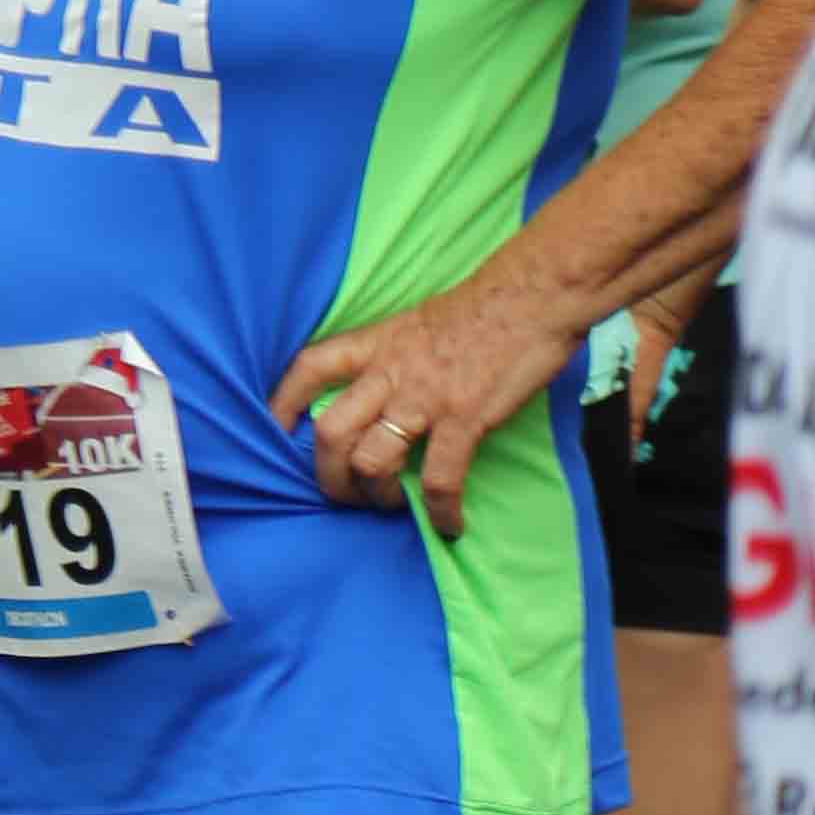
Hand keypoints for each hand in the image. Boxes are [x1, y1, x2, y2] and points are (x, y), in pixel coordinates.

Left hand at [273, 274, 577, 542]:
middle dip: (328, 476)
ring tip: (394, 505)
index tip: (276, 431)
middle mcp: (392, 371)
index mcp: (379, 343)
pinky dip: (441, 510)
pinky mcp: (464, 417)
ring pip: (372, 460)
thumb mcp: (421, 321)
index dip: (284, 403)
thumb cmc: (488, 305)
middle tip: (345, 496)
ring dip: (376, 495)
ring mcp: (425, 396)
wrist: (537, 291)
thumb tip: (386, 388)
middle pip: (330, 432)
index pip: (310, 368)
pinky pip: (439, 478)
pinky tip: (449, 523)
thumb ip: (396, 354)